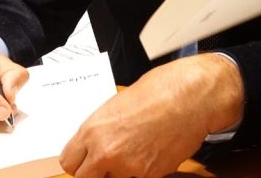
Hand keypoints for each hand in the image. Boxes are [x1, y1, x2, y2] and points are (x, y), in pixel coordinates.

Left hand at [60, 53, 243, 177]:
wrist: (191, 98)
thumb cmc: (160, 91)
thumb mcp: (117, 104)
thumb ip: (100, 129)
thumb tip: (94, 144)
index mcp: (93, 131)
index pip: (69, 163)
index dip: (79, 161)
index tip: (86, 160)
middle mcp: (107, 152)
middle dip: (96, 170)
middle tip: (109, 160)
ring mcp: (128, 167)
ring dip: (121, 170)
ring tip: (138, 148)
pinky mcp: (150, 175)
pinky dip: (143, 170)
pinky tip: (153, 150)